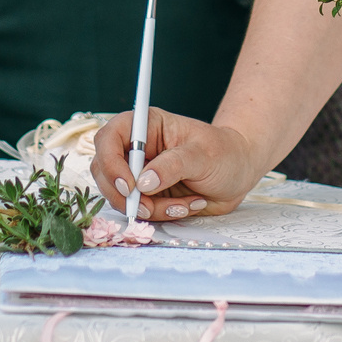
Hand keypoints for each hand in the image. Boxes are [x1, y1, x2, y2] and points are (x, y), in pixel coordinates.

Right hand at [87, 107, 264, 221]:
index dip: (111, 162)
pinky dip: (161, 215)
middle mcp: (137, 149)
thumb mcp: (203, 154)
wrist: (238, 172)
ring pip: (120, 196)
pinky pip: (140, 210)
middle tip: (150, 207)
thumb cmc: (223, 152)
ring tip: (184, 204)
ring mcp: (139, 173)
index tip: (130, 186)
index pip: (109, 138)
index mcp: (146, 126)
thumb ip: (173, 165)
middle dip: (124, 195)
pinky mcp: (147, 195)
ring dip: (149, 208)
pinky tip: (187, 206)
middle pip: (104, 171)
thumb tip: (143, 182)